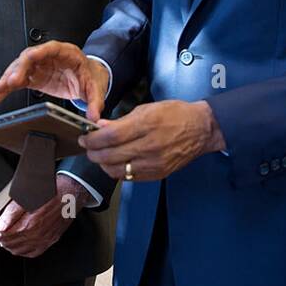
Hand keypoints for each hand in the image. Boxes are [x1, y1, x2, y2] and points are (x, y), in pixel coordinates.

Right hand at [0, 41, 110, 120]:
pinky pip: (19, 80)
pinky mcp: (35, 77)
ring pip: (20, 68)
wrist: (89, 79)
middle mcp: (49, 57)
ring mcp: (40, 66)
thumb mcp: (96, 89)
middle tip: (11, 81)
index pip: (51, 49)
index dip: (39, 52)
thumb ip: (96, 102)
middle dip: (19, 69)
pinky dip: (8, 87)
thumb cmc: (91, 77)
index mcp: (67, 53)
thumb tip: (94, 117)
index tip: (29, 57)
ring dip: (8, 78)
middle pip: (30, 58)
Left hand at [0, 175, 89, 258]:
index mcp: (30, 223)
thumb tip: (0, 226)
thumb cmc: (52, 190)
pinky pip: (33, 252)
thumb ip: (12, 212)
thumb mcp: (28, 195)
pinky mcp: (50, 240)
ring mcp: (45, 239)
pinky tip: (19, 244)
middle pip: (10, 243)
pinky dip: (22, 250)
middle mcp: (38, 235)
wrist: (72, 193)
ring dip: (9, 244)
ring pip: (20, 250)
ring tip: (4, 237)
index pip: (4, 234)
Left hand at [79, 100, 225, 181]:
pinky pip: (129, 177)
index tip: (85, 137)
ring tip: (100, 155)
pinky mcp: (158, 174)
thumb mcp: (147, 109)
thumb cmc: (176, 114)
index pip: (109, 137)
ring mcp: (154, 163)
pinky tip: (115, 162)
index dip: (92, 139)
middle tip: (88, 147)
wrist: (201, 130)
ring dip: (103, 164)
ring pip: (116, 171)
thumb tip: (100, 127)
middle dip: (93, 152)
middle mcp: (150, 146)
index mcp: (147, 125)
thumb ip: (122, 121)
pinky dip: (117, 170)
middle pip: (110, 155)